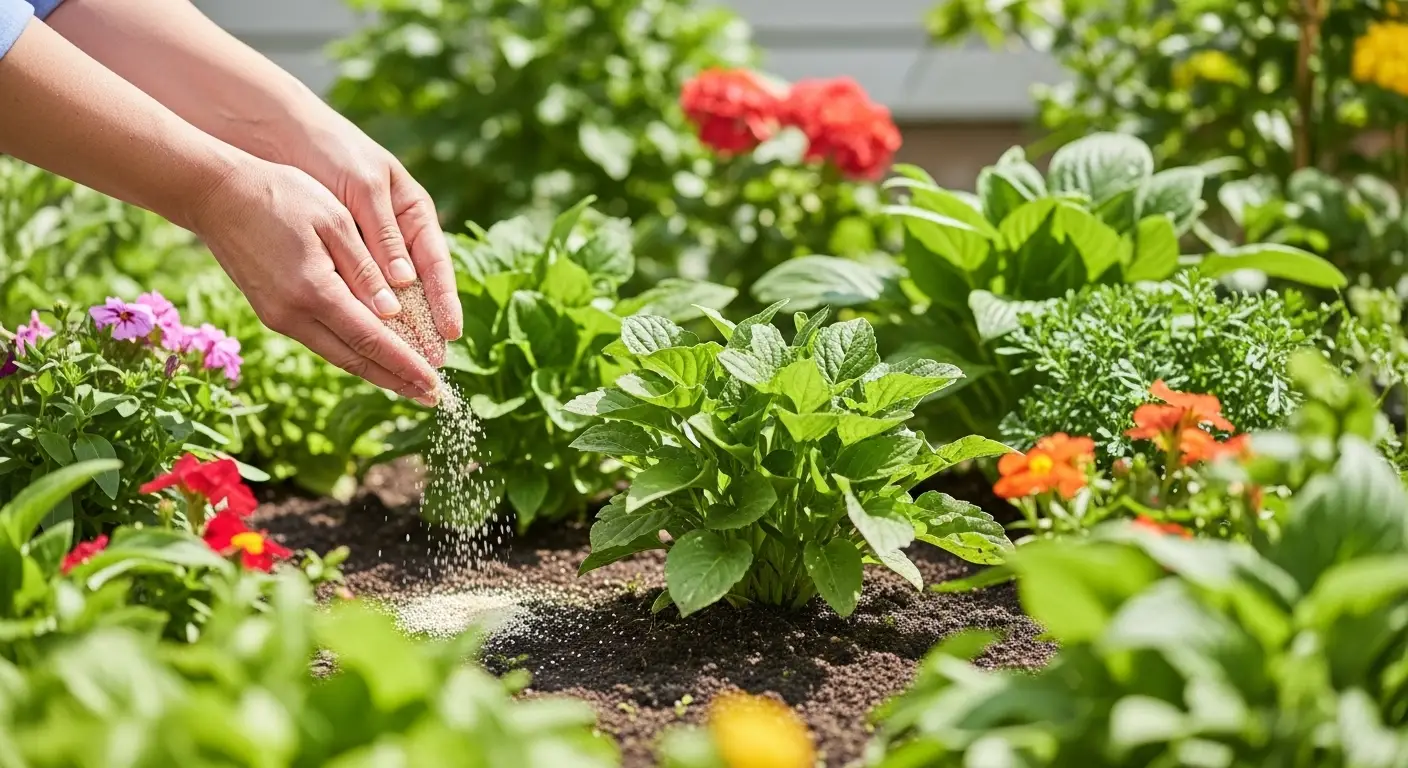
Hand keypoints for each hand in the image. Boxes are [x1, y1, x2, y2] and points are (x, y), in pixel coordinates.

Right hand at [191, 156, 440, 404]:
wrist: (215, 195)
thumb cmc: (281, 196)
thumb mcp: (334, 221)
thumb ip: (365, 267)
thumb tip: (393, 312)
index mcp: (316, 291)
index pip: (373, 341)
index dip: (407, 366)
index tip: (435, 385)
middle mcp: (295, 315)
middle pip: (357, 360)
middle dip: (397, 381)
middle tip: (432, 397)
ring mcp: (280, 318)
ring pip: (338, 355)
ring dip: (376, 372)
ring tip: (409, 383)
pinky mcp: (272, 313)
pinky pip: (322, 342)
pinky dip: (353, 353)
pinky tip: (374, 356)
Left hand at [282, 112, 461, 343]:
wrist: (282, 135)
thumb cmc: (331, 153)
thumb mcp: (362, 189)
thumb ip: (382, 234)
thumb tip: (403, 285)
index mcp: (414, 211)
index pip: (437, 262)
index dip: (445, 299)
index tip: (451, 332)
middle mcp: (399, 232)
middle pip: (419, 286)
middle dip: (426, 323)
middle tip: (434, 361)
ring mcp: (373, 243)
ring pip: (391, 292)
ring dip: (399, 326)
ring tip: (406, 361)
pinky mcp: (344, 250)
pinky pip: (361, 288)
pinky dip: (366, 312)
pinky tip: (368, 337)